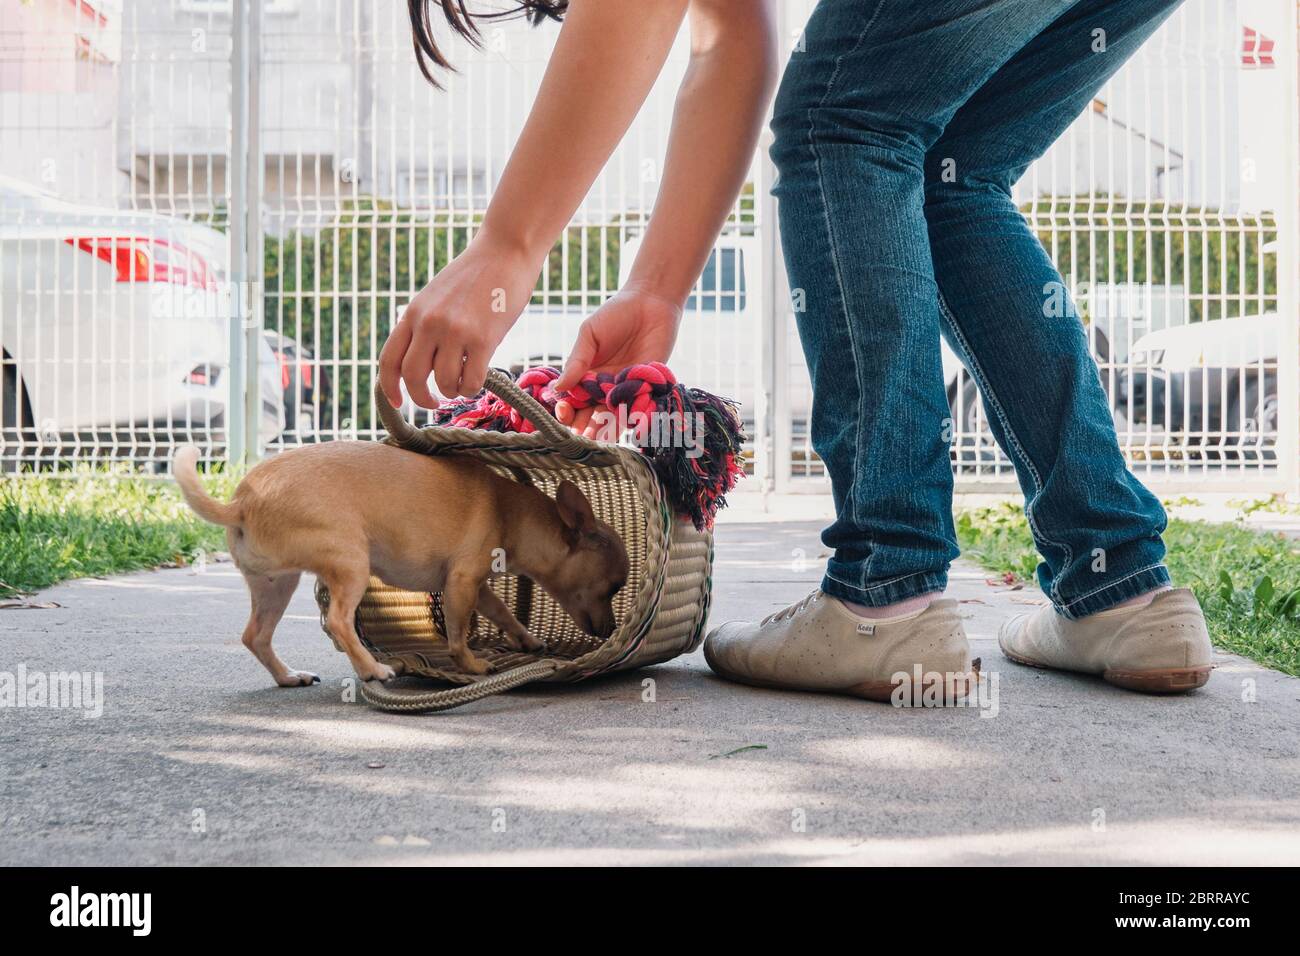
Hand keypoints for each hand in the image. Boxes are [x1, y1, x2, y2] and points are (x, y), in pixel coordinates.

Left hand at [379, 232, 539, 406]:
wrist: (505, 252)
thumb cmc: (475, 276)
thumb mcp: (437, 297)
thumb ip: (425, 326)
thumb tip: (422, 365)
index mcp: (413, 313)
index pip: (389, 360)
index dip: (390, 388)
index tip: (399, 403)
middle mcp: (429, 323)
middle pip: (412, 376)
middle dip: (422, 397)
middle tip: (435, 402)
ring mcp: (455, 331)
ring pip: (443, 382)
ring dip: (453, 391)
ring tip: (462, 383)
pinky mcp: (483, 339)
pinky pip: (470, 381)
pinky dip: (471, 388)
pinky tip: (477, 379)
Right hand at [553, 286, 681, 436]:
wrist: (652, 302)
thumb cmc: (616, 314)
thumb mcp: (590, 334)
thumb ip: (576, 361)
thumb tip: (559, 387)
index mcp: (587, 375)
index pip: (573, 399)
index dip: (566, 408)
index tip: (562, 412)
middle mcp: (605, 387)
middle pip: (591, 412)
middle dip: (584, 424)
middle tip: (579, 433)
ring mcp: (626, 390)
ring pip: (613, 415)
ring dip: (604, 428)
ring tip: (596, 437)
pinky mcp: (648, 389)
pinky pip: (638, 408)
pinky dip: (631, 418)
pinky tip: (623, 425)